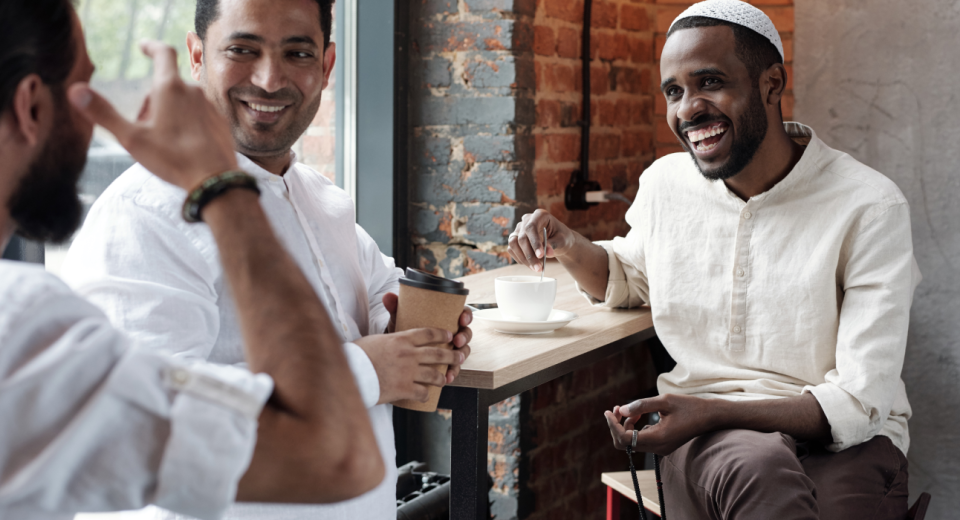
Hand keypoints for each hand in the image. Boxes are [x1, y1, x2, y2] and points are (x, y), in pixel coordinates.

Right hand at [68, 40, 236, 190]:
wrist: (214, 180)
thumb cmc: (172, 159)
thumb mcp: (131, 138)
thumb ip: (102, 113)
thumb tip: (75, 90)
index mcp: (170, 88)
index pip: (163, 53)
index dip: (151, 46)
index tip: (144, 46)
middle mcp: (193, 91)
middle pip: (166, 86)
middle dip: (152, 102)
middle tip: (143, 130)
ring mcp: (209, 106)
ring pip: (182, 102)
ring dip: (169, 113)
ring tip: (163, 142)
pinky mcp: (220, 122)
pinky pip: (198, 115)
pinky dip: (186, 124)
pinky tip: (183, 147)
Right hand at [354, 327, 464, 404]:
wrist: (352, 372)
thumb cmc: (358, 355)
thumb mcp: (375, 339)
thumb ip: (389, 339)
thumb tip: (393, 339)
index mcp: (401, 339)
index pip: (428, 333)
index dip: (441, 334)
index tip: (449, 336)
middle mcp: (409, 354)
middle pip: (437, 354)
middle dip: (451, 356)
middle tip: (459, 357)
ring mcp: (408, 372)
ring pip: (434, 374)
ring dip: (442, 377)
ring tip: (445, 379)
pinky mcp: (404, 388)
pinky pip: (422, 392)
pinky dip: (425, 395)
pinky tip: (426, 397)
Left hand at [382, 293, 472, 383]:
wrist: (395, 350)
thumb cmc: (403, 329)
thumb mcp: (400, 318)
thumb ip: (395, 306)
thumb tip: (388, 296)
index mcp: (446, 318)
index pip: (463, 314)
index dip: (466, 315)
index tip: (461, 318)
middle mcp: (452, 333)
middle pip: (466, 333)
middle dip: (464, 337)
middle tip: (457, 341)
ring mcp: (450, 349)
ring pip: (463, 351)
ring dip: (461, 356)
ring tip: (456, 361)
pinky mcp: (446, 363)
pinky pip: (454, 367)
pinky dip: (453, 372)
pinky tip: (448, 376)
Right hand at [508, 209, 576, 271]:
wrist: (559, 241)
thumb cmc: (562, 237)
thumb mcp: (562, 240)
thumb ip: (554, 244)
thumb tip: (547, 252)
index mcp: (539, 215)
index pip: (531, 227)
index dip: (534, 242)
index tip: (540, 255)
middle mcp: (527, 220)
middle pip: (522, 238)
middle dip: (530, 255)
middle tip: (538, 268)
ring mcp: (519, 229)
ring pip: (514, 244)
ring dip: (523, 258)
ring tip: (535, 268)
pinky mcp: (515, 238)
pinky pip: (512, 249)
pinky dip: (520, 259)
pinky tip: (530, 265)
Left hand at [603, 394, 715, 455]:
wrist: (710, 417)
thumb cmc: (690, 406)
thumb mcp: (665, 401)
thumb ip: (642, 405)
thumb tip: (623, 409)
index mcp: (658, 438)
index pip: (625, 439)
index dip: (613, 425)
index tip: (609, 411)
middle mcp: (658, 448)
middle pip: (625, 444)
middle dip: (617, 426)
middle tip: (617, 408)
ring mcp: (661, 449)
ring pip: (632, 443)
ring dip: (625, 426)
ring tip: (628, 409)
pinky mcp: (663, 446)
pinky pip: (641, 441)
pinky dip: (635, 428)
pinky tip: (639, 415)